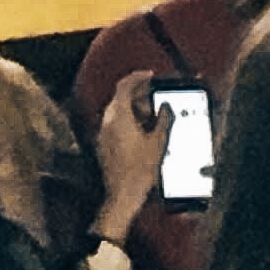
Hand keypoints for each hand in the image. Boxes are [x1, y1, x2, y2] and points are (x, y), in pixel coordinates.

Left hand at [93, 69, 171, 232]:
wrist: (122, 194)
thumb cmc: (140, 170)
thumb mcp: (158, 142)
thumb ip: (163, 120)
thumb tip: (166, 108)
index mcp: (119, 116)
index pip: (124, 86)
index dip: (137, 77)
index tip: (149, 75)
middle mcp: (107, 121)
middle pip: (120, 98)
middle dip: (138, 95)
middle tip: (155, 98)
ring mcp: (103, 132)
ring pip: (117, 111)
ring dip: (134, 109)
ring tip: (153, 117)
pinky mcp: (103, 143)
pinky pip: (115, 124)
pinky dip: (128, 121)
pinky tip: (142, 131)